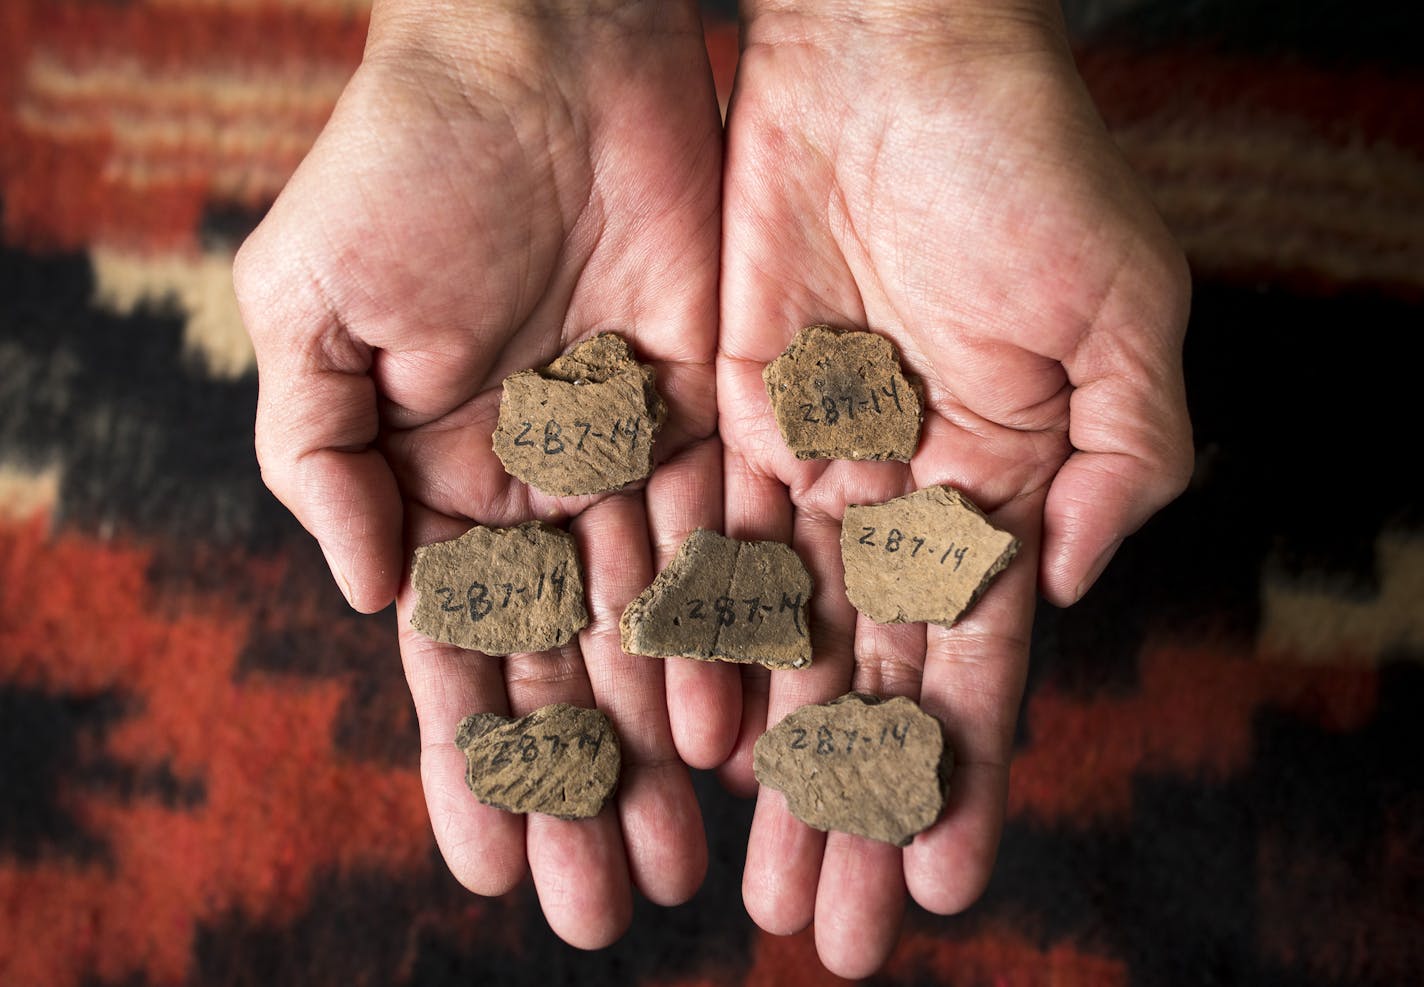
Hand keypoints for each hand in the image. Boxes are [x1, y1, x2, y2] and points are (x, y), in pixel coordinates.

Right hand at [233, 0, 726, 946]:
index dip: (471, 762)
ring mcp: (625, 462)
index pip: (456, 656)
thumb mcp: (311, 310)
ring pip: (648, 631)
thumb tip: (360, 596)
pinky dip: (724, 636)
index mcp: (436, 484)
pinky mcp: (709, 417)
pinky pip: (721, 544)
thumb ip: (318, 459)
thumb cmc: (404, 165)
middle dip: (576, 788)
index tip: (486, 867)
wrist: (540, 53)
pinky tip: (732, 728)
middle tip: (597, 907)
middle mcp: (536, 493)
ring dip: (657, 744)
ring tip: (674, 855)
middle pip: (561, 670)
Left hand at [715, 0, 1191, 974]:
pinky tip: (680, 740)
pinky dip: (694, 647)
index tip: (933, 885)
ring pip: (783, 642)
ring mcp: (814, 466)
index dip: (957, 777)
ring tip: (747, 872)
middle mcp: (906, 497)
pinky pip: (706, 553)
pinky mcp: (728, 423)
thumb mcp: (1121, 307)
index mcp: (1006, 488)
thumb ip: (1127, 456)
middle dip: (849, 802)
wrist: (893, 59)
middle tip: (820, 925)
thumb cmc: (1025, 165)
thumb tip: (1072, 585)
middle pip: (872, 682)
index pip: (978, 664)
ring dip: (768, 760)